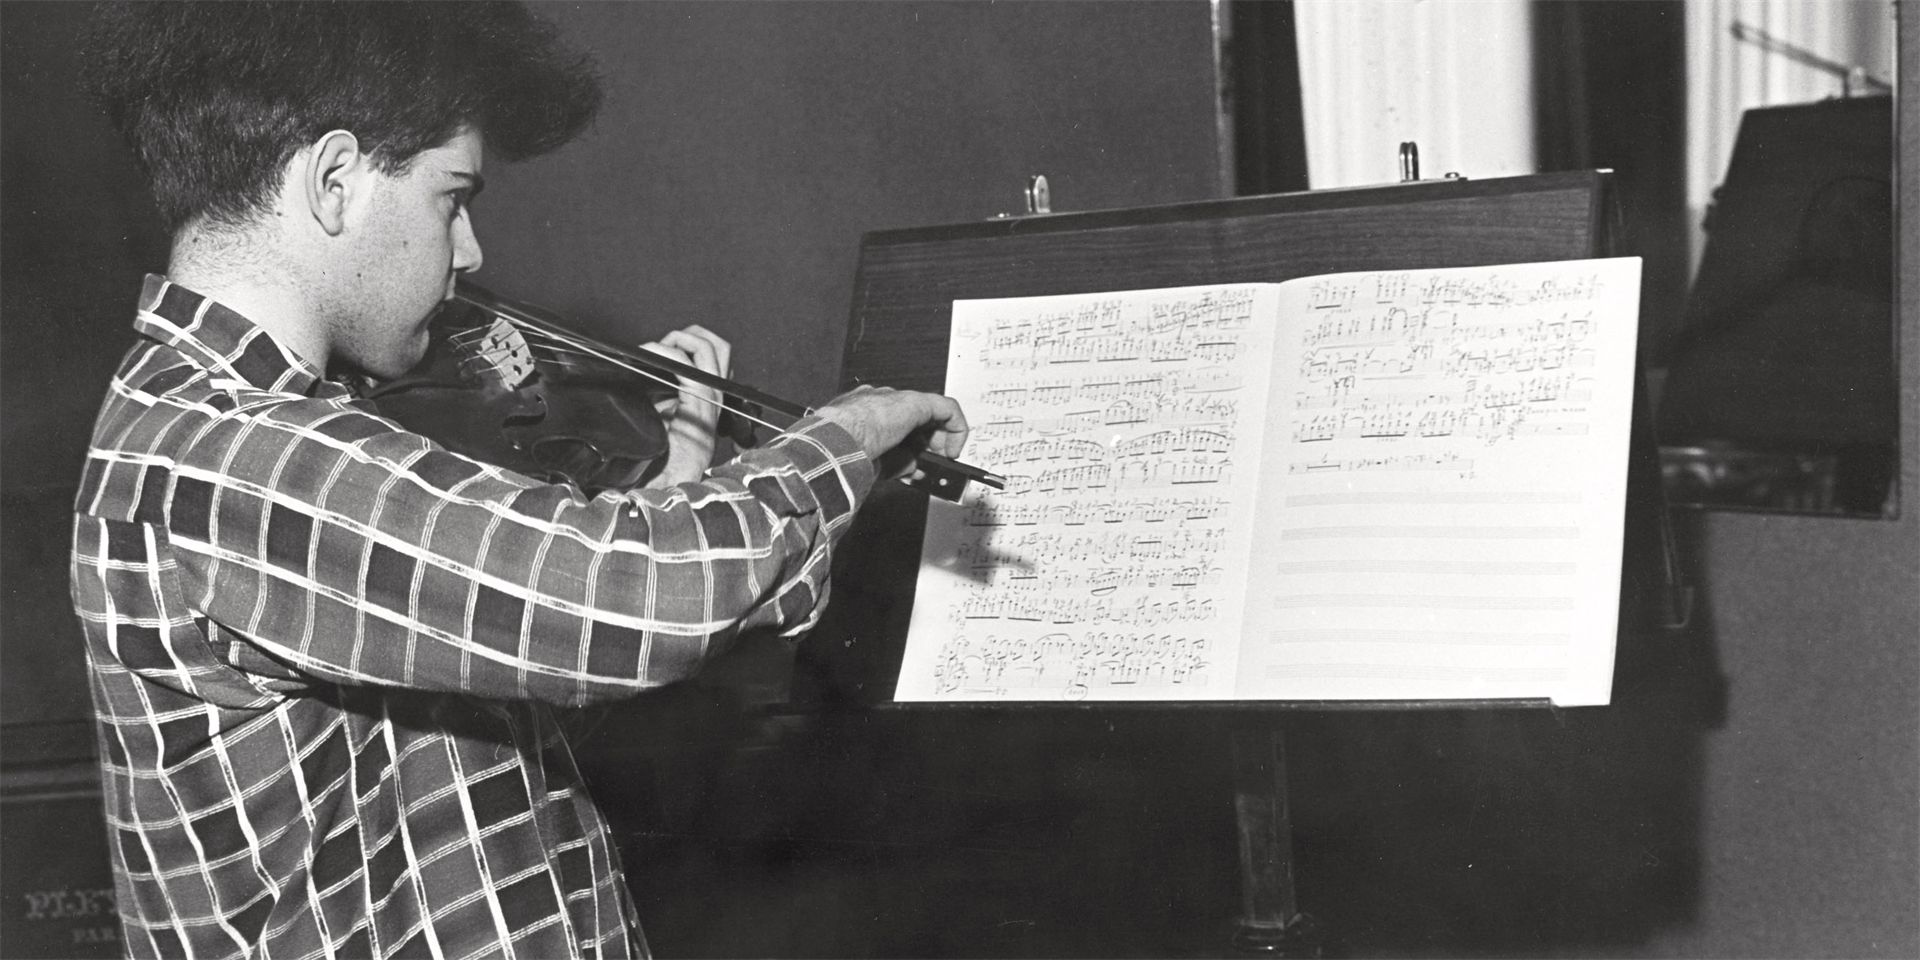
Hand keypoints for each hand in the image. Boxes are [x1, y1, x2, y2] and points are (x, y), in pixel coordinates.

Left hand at [638, 325, 731, 487]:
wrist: (666, 487)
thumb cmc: (660, 461)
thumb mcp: (659, 419)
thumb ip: (659, 396)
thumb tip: (639, 372)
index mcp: (707, 399)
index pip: (714, 356)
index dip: (688, 343)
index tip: (658, 350)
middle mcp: (714, 398)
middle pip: (717, 346)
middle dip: (687, 335)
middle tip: (661, 346)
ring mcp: (710, 402)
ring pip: (708, 349)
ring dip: (677, 340)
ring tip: (654, 350)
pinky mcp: (699, 408)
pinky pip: (687, 367)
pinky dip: (665, 353)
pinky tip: (648, 355)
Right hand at [813, 385, 968, 480]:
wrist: (837, 440)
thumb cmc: (843, 450)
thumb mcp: (875, 462)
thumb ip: (897, 463)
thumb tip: (914, 469)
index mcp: (865, 412)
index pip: (897, 426)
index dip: (913, 447)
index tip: (918, 466)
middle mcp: (882, 401)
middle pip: (916, 420)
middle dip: (929, 445)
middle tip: (935, 464)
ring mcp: (897, 399)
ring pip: (931, 413)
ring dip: (942, 439)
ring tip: (945, 460)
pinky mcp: (915, 402)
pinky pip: (947, 409)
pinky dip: (956, 429)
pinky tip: (952, 450)